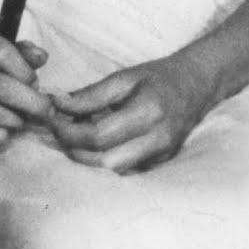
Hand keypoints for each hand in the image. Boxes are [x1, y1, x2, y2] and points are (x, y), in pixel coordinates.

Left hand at [49, 56, 213, 173]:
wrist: (197, 85)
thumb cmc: (158, 77)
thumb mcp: (124, 77)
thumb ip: (90, 94)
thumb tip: (56, 103)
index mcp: (149, 112)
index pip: (100, 136)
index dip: (70, 132)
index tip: (52, 120)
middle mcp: (158, 139)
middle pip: (104, 161)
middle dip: (75, 150)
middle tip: (59, 132)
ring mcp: (161, 155)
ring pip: (113, 171)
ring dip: (87, 158)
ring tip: (74, 137)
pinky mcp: (160, 164)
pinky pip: (125, 169)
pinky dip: (104, 159)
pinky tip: (94, 144)